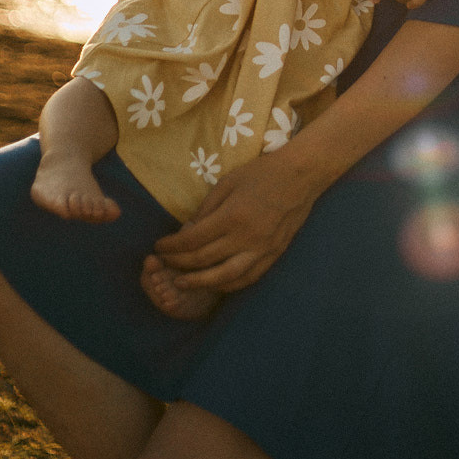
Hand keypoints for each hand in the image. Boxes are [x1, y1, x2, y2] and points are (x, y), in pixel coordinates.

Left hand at [148, 152, 316, 292]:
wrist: (300, 176)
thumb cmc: (262, 173)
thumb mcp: (228, 182)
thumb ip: (206, 208)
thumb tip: (187, 231)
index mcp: (232, 215)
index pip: (193, 240)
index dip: (172, 246)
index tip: (158, 247)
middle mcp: (246, 237)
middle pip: (204, 260)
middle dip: (179, 264)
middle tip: (164, 264)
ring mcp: (261, 250)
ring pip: (224, 277)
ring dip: (199, 283)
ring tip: (182, 283)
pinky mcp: (273, 256)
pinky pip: (247, 278)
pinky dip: (227, 285)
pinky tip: (214, 284)